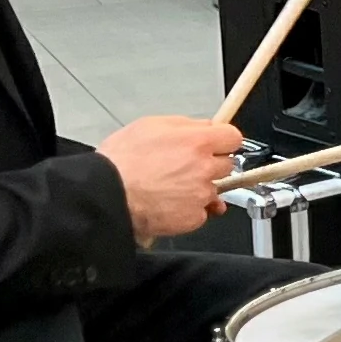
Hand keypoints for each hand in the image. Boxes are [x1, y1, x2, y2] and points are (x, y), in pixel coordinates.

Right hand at [98, 116, 243, 242]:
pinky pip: (200, 212)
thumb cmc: (121, 161)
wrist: (107, 194)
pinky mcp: (193, 217)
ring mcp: (201, 195)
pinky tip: (168, 203)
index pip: (233, 137)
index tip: (216, 144)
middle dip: (211, 164)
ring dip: (198, 188)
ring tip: (170, 187)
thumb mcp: (150, 125)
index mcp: (197, 142)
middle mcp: (204, 168)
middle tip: (185, 166)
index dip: (223, 140)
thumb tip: (205, 126)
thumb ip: (185, 124)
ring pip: (213, 190)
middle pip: (226, 165)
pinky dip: (188, 209)